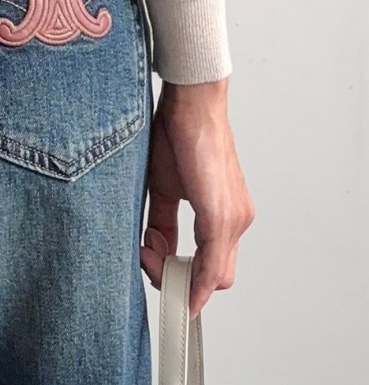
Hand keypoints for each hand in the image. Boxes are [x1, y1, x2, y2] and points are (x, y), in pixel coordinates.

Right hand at [139, 77, 254, 317]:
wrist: (190, 102)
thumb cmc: (177, 134)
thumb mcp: (164, 187)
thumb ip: (163, 222)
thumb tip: (157, 248)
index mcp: (225, 214)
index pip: (210, 266)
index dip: (183, 278)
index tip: (155, 272)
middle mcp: (237, 220)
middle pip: (215, 278)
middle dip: (178, 282)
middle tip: (147, 263)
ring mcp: (235, 219)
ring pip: (214, 276)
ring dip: (175, 276)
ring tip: (146, 252)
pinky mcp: (222, 215)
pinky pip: (211, 263)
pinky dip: (193, 280)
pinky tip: (168, 276)